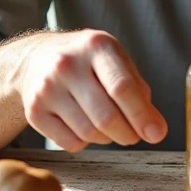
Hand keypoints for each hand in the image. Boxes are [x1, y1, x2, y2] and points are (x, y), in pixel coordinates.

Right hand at [13, 30, 167, 151]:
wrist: (35, 58)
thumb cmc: (86, 62)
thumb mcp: (115, 61)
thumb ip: (139, 91)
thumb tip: (155, 129)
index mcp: (95, 46)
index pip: (122, 87)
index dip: (142, 115)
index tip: (157, 134)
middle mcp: (67, 64)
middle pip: (106, 116)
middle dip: (127, 134)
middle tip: (133, 135)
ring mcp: (47, 88)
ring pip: (89, 133)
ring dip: (107, 138)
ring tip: (107, 125)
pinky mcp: (34, 111)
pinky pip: (70, 144)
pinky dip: (84, 143)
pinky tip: (83, 125)